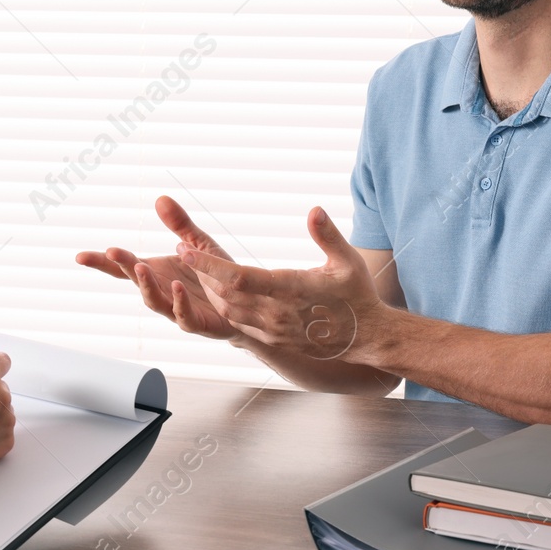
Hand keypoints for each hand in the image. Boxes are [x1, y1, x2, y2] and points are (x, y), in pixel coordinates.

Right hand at [76, 195, 238, 340]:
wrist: (244, 307)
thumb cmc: (216, 276)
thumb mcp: (199, 243)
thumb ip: (180, 224)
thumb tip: (160, 197)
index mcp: (158, 272)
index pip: (124, 267)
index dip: (102, 263)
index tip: (80, 257)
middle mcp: (163, 291)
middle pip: (136, 280)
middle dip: (123, 267)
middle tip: (111, 253)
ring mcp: (177, 309)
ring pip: (155, 301)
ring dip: (146, 285)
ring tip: (141, 267)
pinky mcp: (198, 322)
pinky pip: (184, 315)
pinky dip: (179, 302)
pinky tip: (177, 286)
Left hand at [177, 206, 391, 362]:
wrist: (365, 338)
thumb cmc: (357, 295)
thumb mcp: (348, 261)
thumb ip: (327, 235)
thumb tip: (313, 210)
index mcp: (291, 290)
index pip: (239, 278)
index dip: (210, 265)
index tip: (187, 251)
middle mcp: (277, 313)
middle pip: (225, 294)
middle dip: (203, 273)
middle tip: (185, 252)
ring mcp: (273, 329)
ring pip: (228, 311)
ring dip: (210, 290)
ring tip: (196, 268)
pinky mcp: (273, 339)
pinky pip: (239, 324)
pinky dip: (224, 307)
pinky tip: (217, 293)